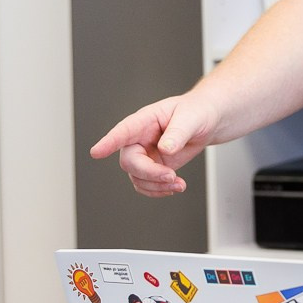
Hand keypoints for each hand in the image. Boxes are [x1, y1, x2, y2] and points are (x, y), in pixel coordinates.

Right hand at [88, 94, 221, 196]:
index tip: (96, 152)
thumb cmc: (197, 111)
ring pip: (137, 177)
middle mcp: (139, 138)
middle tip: (171, 176)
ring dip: (157, 186)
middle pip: (130, 161)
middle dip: (149, 173)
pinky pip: (146, 184)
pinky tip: (174, 187)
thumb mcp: (191, 118)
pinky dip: (159, 190)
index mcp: (145, 120)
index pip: (123, 131)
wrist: (206, 122)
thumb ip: (177, 133)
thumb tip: (165, 149)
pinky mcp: (153, 167)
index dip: (109, 142)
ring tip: (179, 184)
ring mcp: (145, 154)